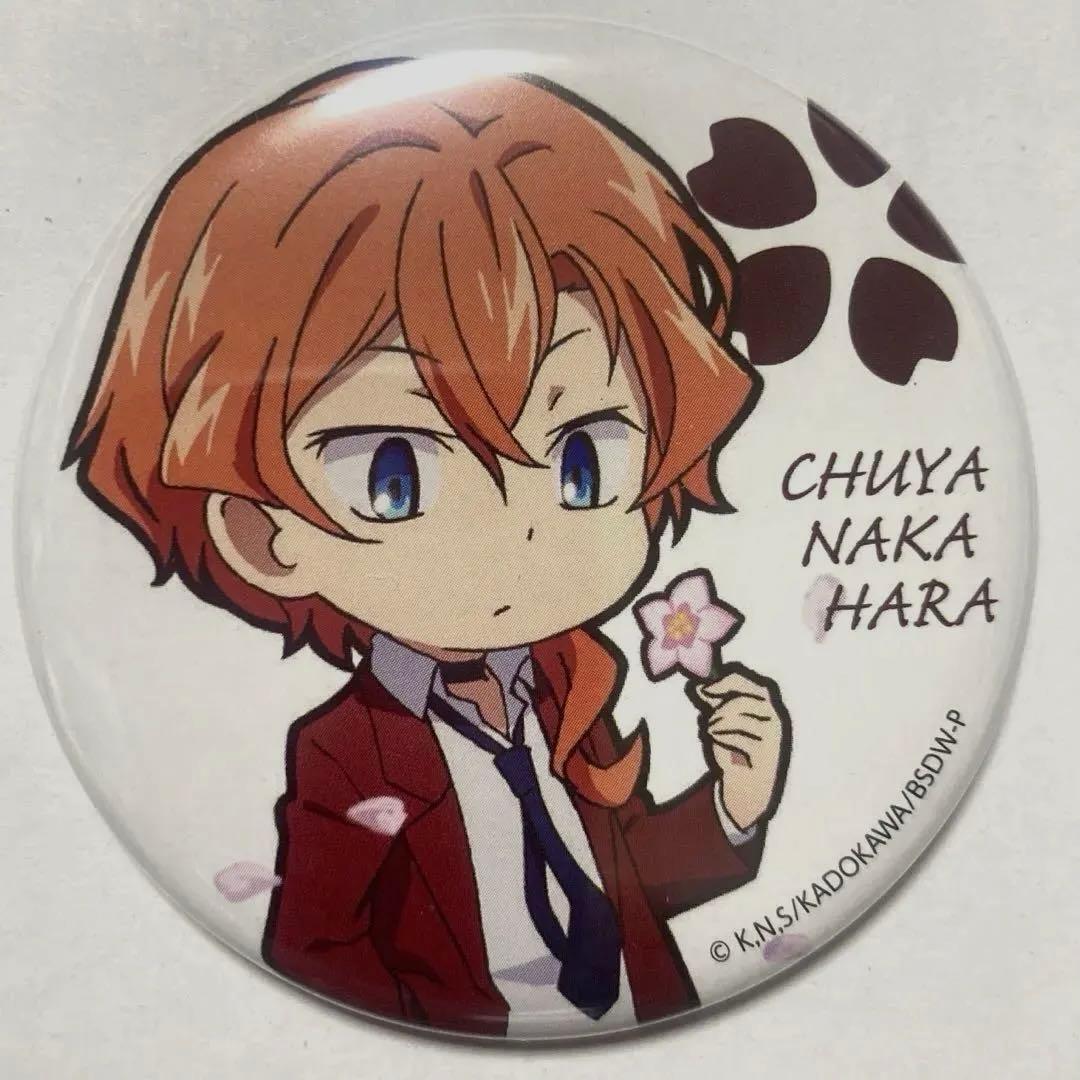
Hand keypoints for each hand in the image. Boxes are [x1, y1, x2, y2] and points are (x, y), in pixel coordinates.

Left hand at [693, 662, 790, 831]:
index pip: (747, 681)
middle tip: (708, 717)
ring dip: (718, 722)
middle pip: (743, 699)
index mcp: (766, 701)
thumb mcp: (724, 719)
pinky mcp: (766, 751)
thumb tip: (698, 686)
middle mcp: (774, 714)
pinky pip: (737, 736)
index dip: (724, 683)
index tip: (703, 689)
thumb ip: (714, 701)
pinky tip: (717, 740)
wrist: (747, 783)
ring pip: (739, 717)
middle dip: (720, 706)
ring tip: (710, 730)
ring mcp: (772, 732)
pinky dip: (721, 736)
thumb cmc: (735, 745)